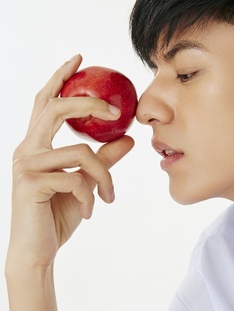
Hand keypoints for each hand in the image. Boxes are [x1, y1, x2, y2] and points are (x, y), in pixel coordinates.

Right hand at [7, 55, 134, 269]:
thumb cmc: (57, 216)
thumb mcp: (85, 183)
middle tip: (115, 109)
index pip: (45, 102)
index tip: (80, 58)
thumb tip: (129, 139)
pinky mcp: (31, 184)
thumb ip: (103, 160)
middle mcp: (27, 149)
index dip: (60, 78)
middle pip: (55, 108)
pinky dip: (91, 195)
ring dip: (104, 176)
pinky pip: (76, 179)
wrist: (38, 251)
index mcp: (36, 145)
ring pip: (80, 152)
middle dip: (87, 102)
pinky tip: (90, 211)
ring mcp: (26, 165)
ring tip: (108, 197)